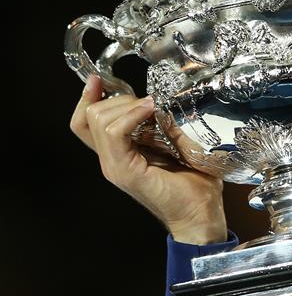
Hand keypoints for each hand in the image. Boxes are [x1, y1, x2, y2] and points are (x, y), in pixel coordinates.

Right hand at [70, 75, 226, 243]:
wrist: (202, 216)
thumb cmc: (196, 185)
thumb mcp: (182, 145)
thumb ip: (168, 125)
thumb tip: (165, 99)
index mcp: (120, 153)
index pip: (86, 121)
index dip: (89, 97)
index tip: (101, 79)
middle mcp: (111, 159)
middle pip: (91, 115)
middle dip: (118, 98)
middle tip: (149, 102)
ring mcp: (115, 166)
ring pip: (98, 120)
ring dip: (127, 105)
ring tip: (153, 108)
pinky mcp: (125, 171)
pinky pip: (115, 133)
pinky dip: (132, 115)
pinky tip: (152, 111)